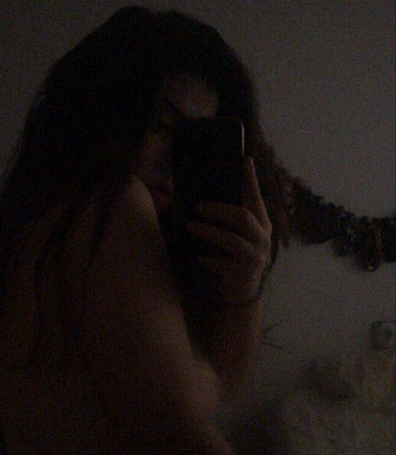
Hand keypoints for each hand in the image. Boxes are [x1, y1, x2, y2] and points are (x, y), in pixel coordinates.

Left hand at [186, 158, 271, 304]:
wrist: (241, 294)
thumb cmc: (234, 259)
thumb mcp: (237, 237)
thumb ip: (230, 222)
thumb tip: (203, 200)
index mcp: (262, 225)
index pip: (257, 198)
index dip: (251, 179)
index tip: (245, 159)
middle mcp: (263, 239)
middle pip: (242, 216)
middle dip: (218, 209)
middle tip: (198, 206)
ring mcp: (255, 256)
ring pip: (230, 238)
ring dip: (208, 231)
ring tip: (191, 226)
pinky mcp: (244, 273)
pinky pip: (220, 261)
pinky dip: (206, 258)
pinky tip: (198, 258)